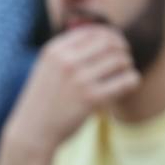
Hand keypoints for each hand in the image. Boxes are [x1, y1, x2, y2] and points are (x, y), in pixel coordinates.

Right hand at [4, 26, 140, 155]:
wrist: (32, 133)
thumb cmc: (43, 102)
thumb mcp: (48, 69)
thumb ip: (68, 53)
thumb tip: (101, 40)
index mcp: (55, 50)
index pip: (93, 32)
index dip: (110, 36)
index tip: (116, 46)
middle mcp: (67, 61)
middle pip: (109, 43)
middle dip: (122, 49)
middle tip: (125, 60)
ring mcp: (79, 80)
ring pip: (120, 60)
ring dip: (128, 65)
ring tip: (126, 74)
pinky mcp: (91, 99)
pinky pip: (124, 81)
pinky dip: (132, 80)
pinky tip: (130, 84)